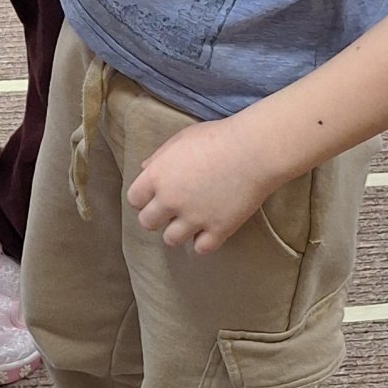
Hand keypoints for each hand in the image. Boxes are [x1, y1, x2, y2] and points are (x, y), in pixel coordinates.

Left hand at [126, 117, 282, 257]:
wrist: (254, 150)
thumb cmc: (218, 137)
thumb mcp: (181, 139)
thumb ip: (160, 157)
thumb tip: (145, 169)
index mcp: (157, 176)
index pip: (134, 199)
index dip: (143, 199)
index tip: (154, 197)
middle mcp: (171, 200)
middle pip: (147, 223)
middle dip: (156, 218)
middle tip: (171, 211)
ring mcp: (194, 217)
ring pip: (171, 240)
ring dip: (178, 232)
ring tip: (190, 222)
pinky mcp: (218, 229)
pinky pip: (201, 249)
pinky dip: (203, 242)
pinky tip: (209, 231)